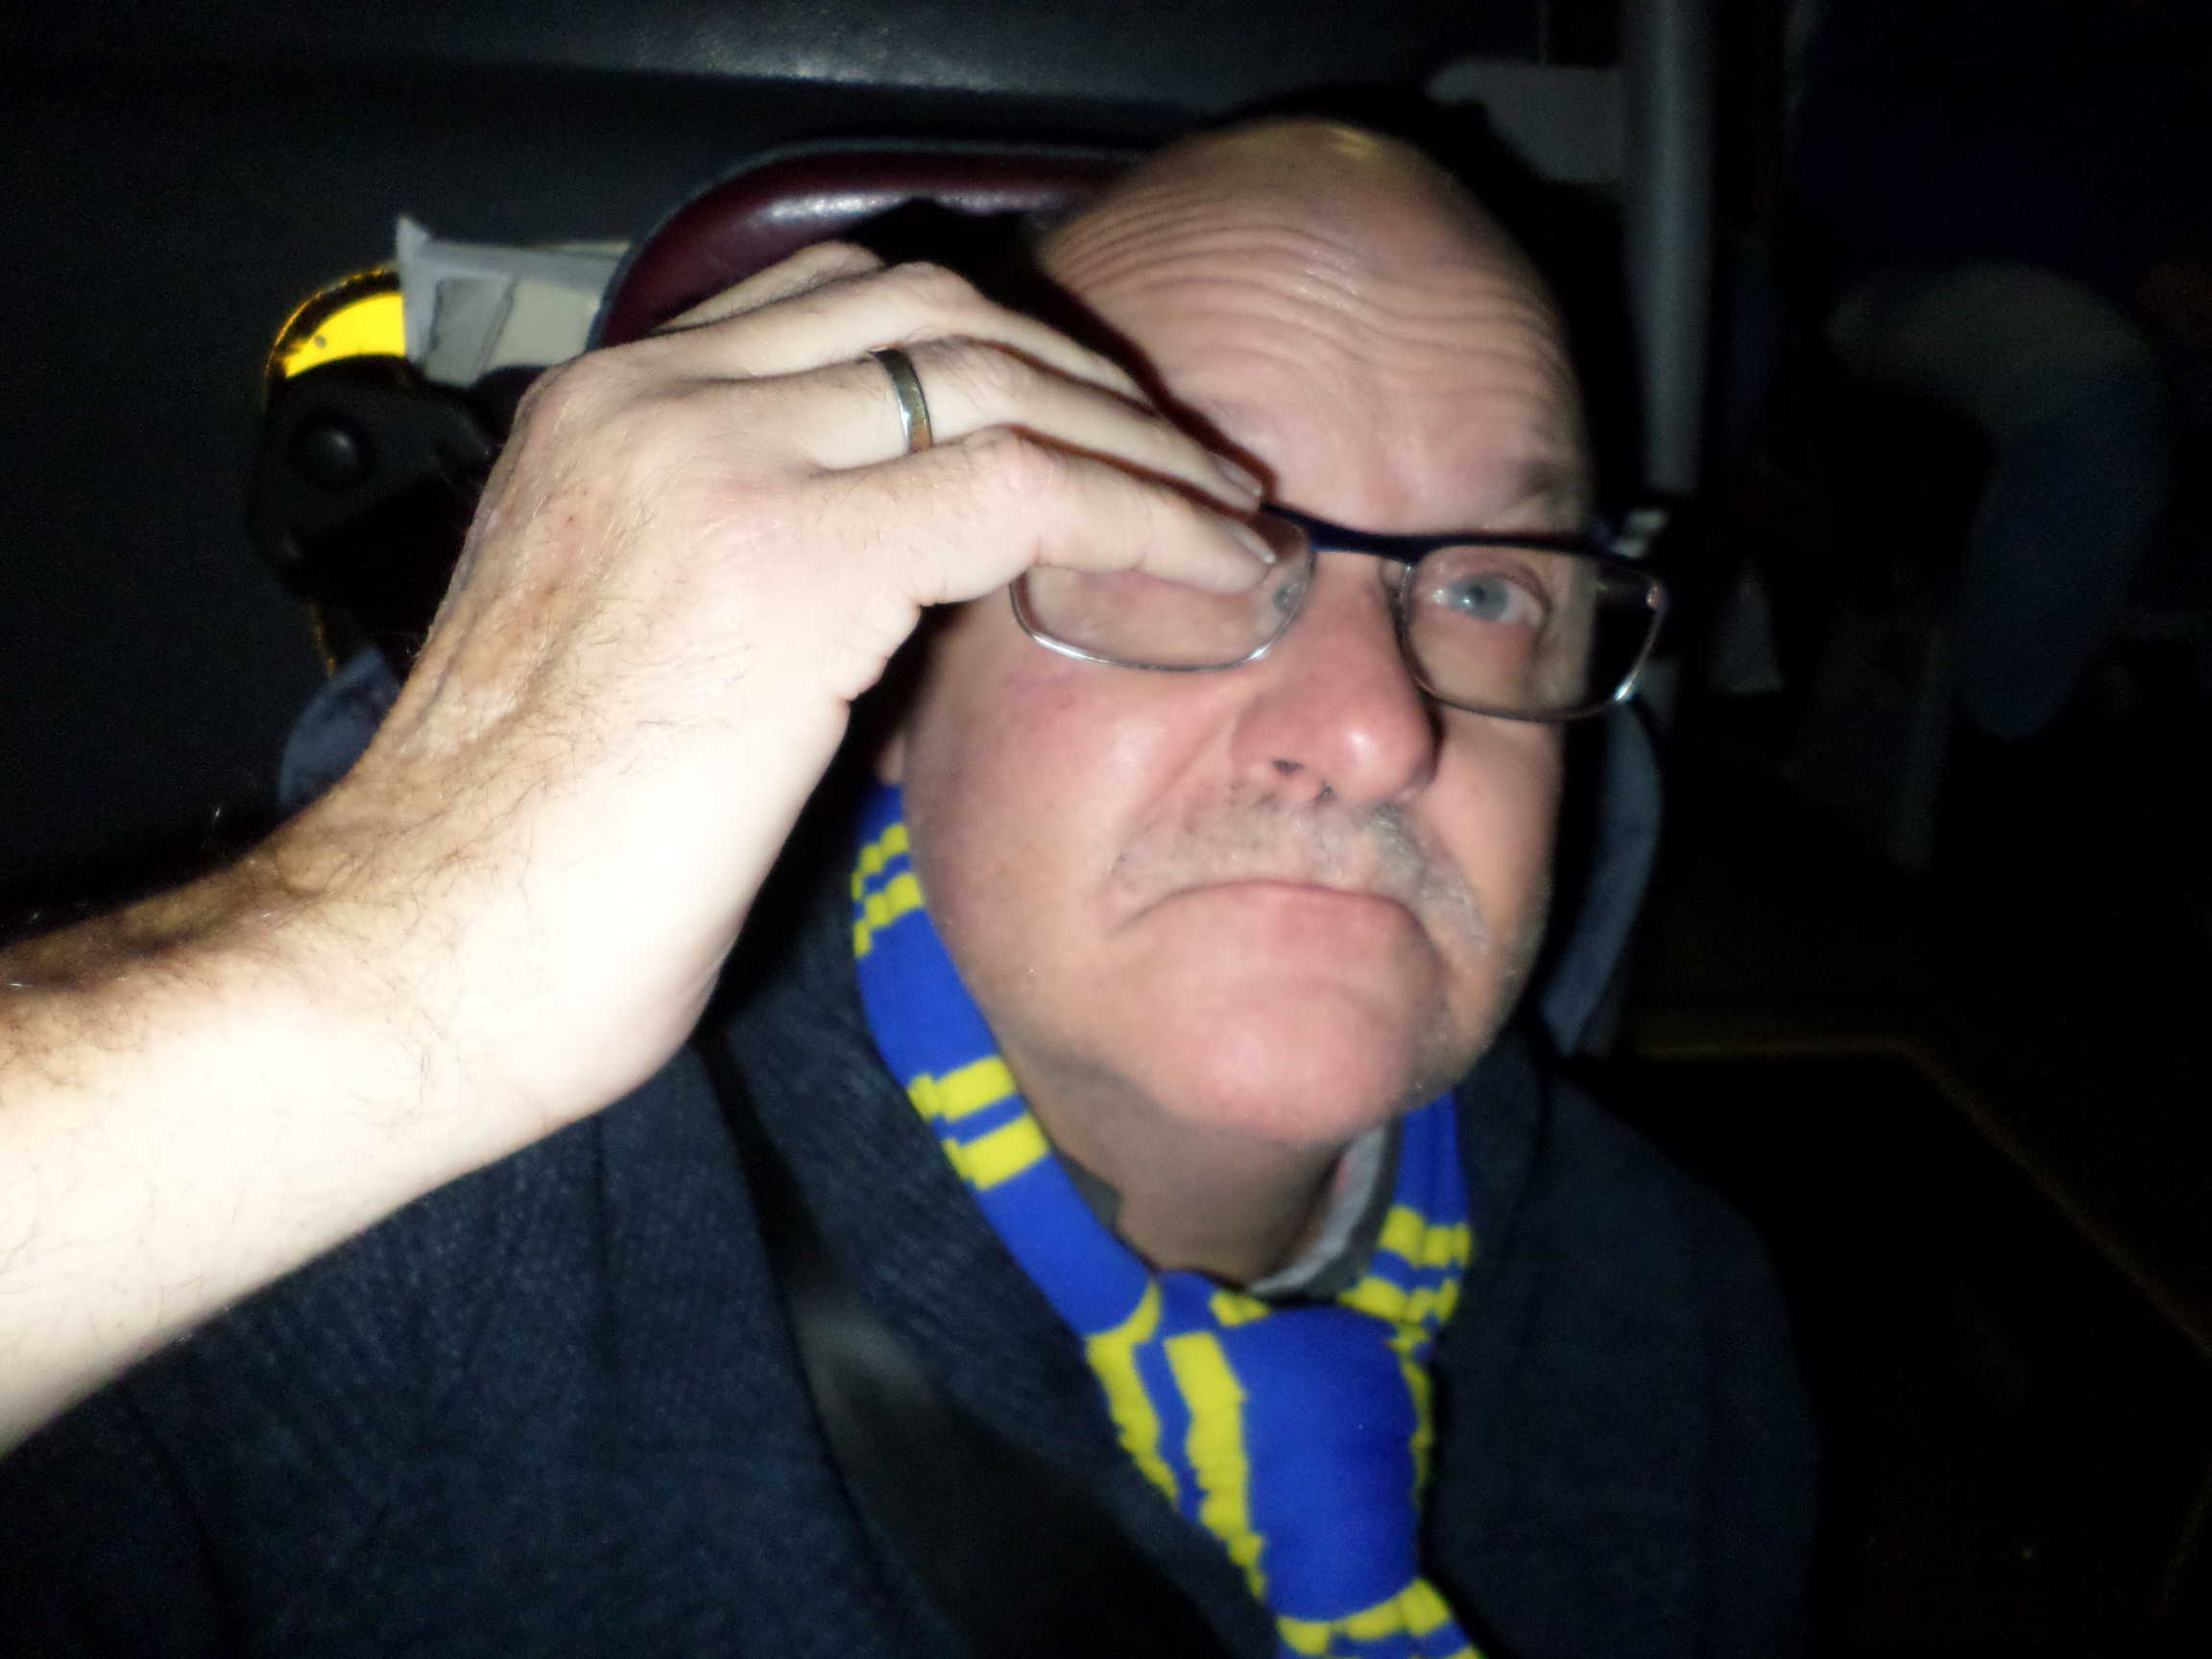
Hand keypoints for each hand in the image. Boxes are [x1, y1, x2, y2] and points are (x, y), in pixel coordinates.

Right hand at [279, 241, 1269, 1126]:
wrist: (421, 949)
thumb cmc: (524, 857)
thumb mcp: (635, 656)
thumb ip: (757, 572)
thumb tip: (909, 580)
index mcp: (605, 414)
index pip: (841, 310)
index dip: (996, 354)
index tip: (1092, 430)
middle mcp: (653, 401)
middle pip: (928, 309)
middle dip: (1080, 375)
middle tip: (1184, 461)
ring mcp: (714, 461)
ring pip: (991, 379)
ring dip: (1134, 440)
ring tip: (1227, 513)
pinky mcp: (788, 557)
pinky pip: (1024, 488)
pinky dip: (1144, 516)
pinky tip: (1217, 569)